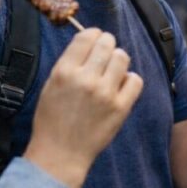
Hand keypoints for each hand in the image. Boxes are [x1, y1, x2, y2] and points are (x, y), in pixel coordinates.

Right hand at [24, 29, 143, 187]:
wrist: (61, 153)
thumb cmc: (52, 120)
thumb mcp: (50, 85)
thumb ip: (69, 64)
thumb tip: (89, 42)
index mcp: (64, 71)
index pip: (86, 37)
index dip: (94, 34)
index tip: (96, 38)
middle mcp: (85, 79)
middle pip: (107, 44)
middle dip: (108, 44)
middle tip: (106, 52)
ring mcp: (105, 94)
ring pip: (123, 58)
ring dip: (119, 61)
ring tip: (112, 71)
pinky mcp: (121, 108)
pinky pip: (135, 80)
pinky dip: (130, 79)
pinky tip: (121, 86)